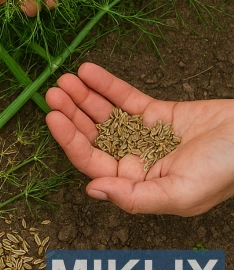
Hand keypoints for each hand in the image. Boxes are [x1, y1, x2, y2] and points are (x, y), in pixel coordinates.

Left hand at [46, 63, 233, 215]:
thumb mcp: (180, 194)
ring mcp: (144, 136)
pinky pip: (125, 98)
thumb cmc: (226, 172)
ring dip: (83, 97)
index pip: (92, 162)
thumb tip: (92, 190)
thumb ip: (135, 198)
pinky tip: (88, 71)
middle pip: (93, 136)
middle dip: (71, 114)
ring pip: (104, 115)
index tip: (53, 117)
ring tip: (65, 78)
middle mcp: (135, 160)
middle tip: (52, 92)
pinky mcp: (157, 114)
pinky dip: (106, 85)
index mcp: (136, 184)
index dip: (70, 140)